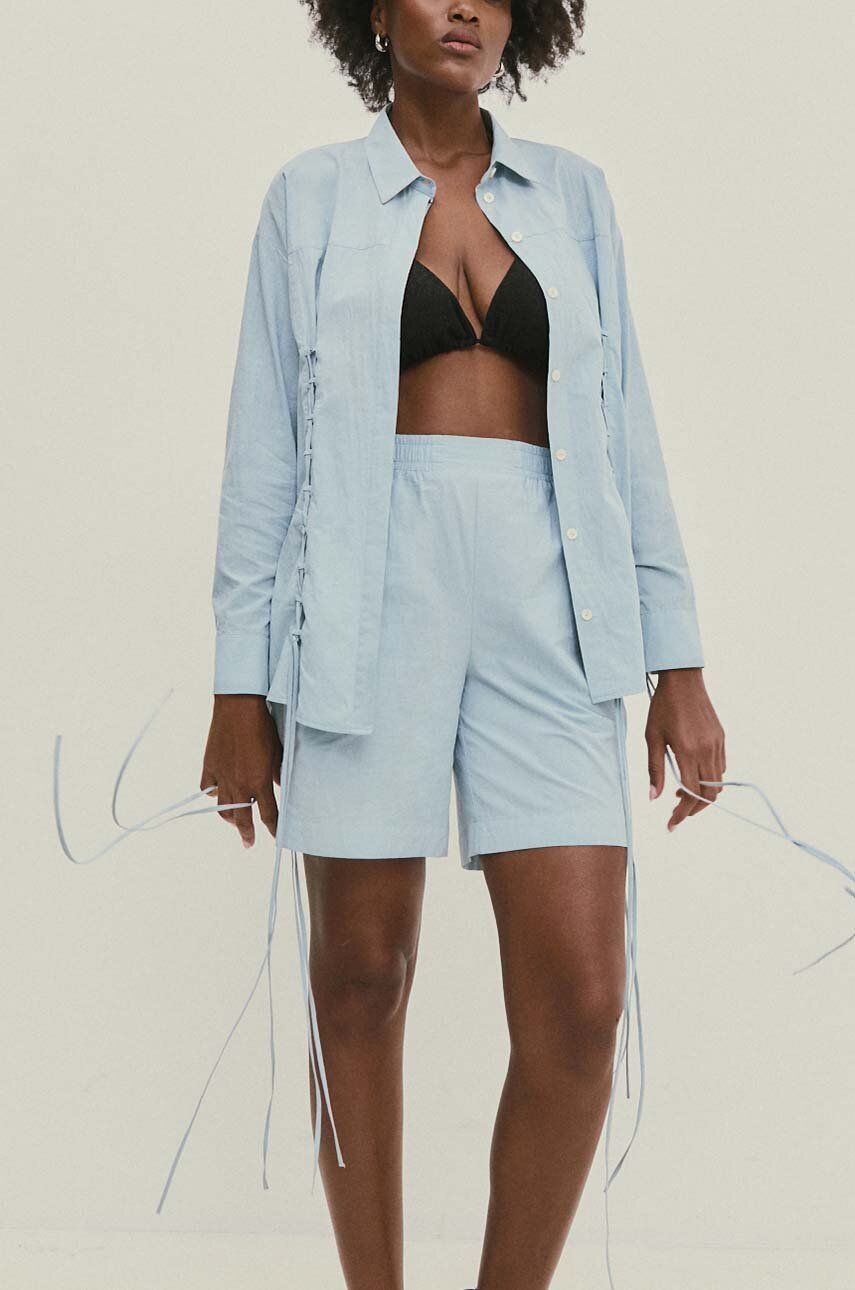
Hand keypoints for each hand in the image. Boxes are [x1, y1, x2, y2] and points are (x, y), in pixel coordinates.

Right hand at [200, 695, 283, 848]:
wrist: (238, 707)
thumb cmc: (263, 726)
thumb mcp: (278, 751)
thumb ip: (278, 773)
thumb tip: (280, 785)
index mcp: (260, 781)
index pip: (269, 815)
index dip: (274, 829)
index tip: (277, 838)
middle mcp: (240, 784)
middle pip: (243, 820)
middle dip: (247, 834)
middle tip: (248, 843)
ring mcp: (222, 777)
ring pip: (223, 808)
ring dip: (230, 819)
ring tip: (234, 823)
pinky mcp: (209, 767)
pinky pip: (208, 789)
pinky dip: (213, 795)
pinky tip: (218, 794)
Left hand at [645, 668, 725, 830]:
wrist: (683, 680)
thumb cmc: (663, 707)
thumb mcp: (652, 738)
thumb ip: (655, 769)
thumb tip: (654, 797)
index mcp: (688, 751)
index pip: (690, 794)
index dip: (681, 814)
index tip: (671, 825)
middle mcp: (707, 750)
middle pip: (709, 794)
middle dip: (694, 809)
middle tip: (677, 813)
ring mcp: (717, 744)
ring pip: (717, 783)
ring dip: (702, 795)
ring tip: (682, 794)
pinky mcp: (721, 738)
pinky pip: (721, 768)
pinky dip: (710, 779)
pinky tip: (694, 775)